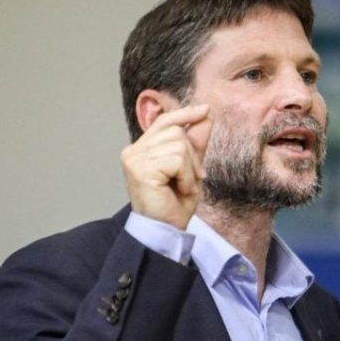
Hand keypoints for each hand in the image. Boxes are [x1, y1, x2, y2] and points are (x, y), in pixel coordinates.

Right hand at [120, 104, 211, 228]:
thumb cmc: (174, 204)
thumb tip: (205, 114)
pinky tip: (180, 189)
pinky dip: (186, 176)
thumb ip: (194, 142)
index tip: (205, 110)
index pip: (164, 122)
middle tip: (193, 179)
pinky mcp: (141, 169)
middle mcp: (134, 151)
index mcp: (142, 150)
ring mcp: (134, 159)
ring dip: (189, 168)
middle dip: (192, 155)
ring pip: (178, 144)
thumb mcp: (190, 168)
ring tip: (184, 186)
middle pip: (175, 131)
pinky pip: (176, 159)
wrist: (166, 230)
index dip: (184, 114)